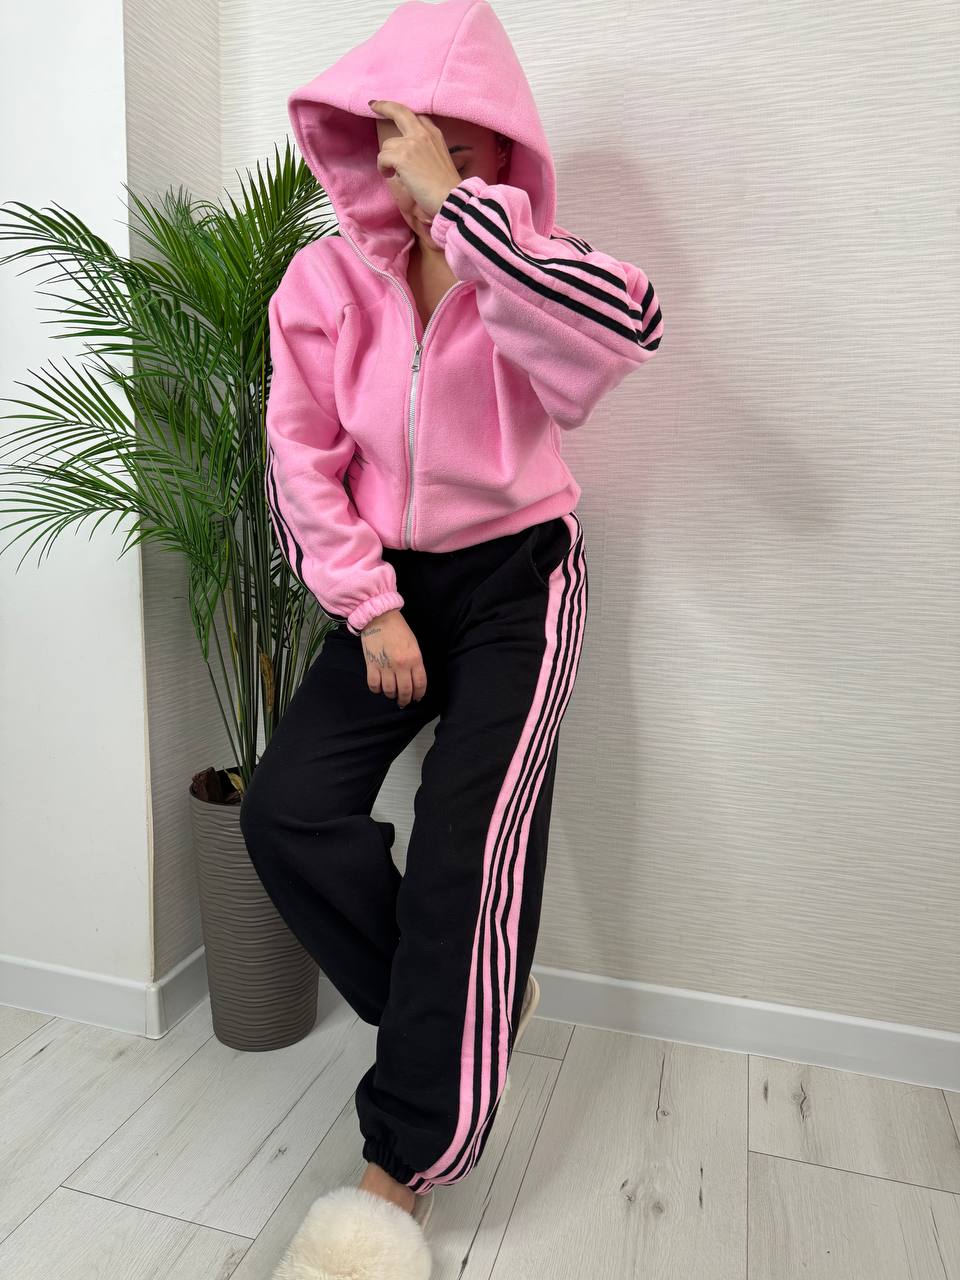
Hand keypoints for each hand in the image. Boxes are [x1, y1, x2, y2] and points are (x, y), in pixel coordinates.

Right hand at [360, 609, 427, 706]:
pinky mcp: (371, 665)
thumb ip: (415, 662)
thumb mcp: (414, 645)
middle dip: (405, 700)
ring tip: (392, 695)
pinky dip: (377, 690)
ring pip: (390, 691)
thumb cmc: (399, 629)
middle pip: (405, 691)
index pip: (420, 684)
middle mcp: (401, 665)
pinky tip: (379, 688)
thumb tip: (413, 679)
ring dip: (391, 696)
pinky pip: (374, 685)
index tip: (417, 698)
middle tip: (404, 702)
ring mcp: (385, 666)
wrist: (379, 617)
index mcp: (415, 659)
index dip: (419, 694)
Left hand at [369, 99, 461, 217]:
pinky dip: (383, 168)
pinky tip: (390, 176)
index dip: (402, 113)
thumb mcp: (441, 159)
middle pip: (399, 112)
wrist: (449, 198)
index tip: (391, 110)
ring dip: (386, 159)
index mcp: (434, 134)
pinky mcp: (402, 157)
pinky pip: (382, 158)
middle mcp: (423, 134)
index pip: (416, 116)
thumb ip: (427, 150)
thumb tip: (409, 156)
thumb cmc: (446, 187)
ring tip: (393, 173)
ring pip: (387, 144)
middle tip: (373, 105)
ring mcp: (412, 144)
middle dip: (384, 106)